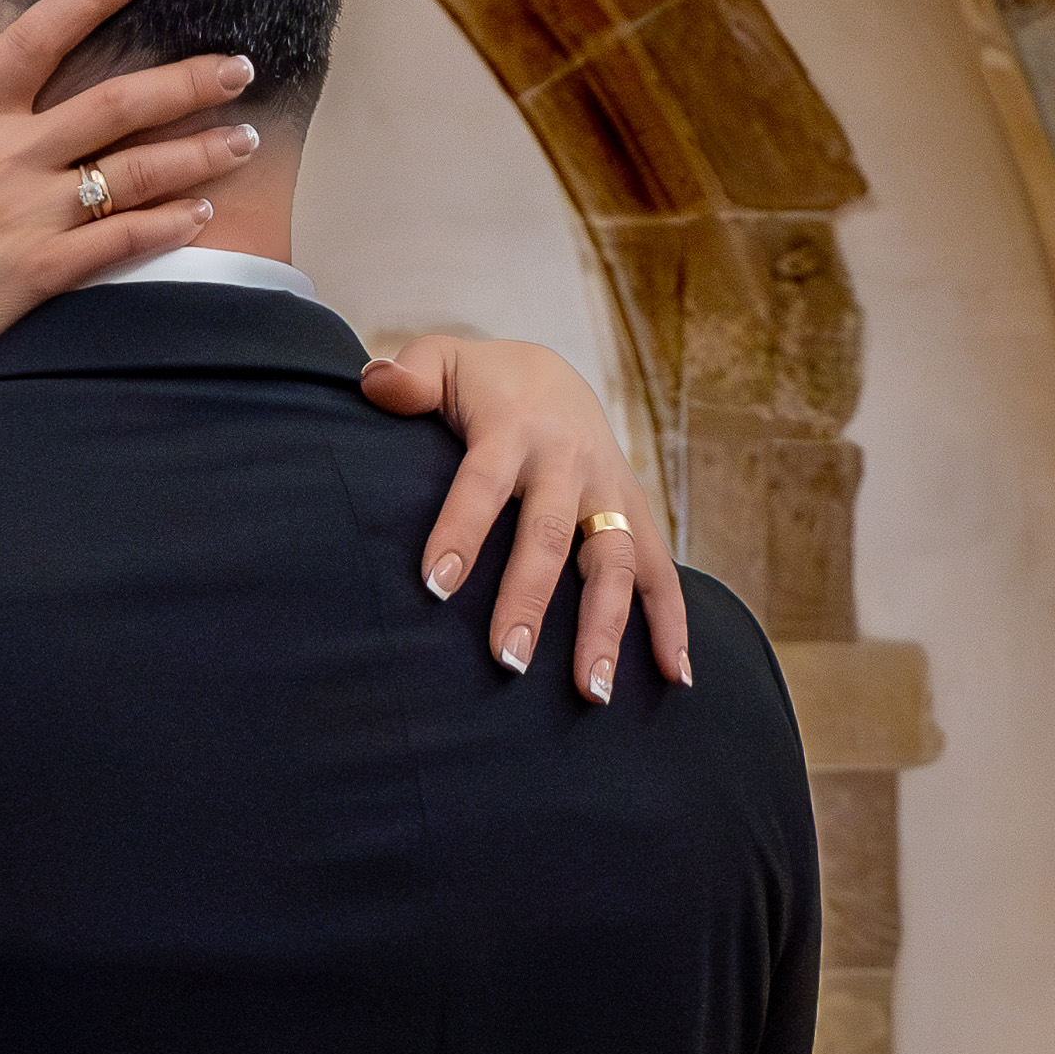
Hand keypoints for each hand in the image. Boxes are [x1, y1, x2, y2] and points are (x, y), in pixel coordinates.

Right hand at [0, 0, 261, 436]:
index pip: (39, 35)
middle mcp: (6, 157)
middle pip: (114, 103)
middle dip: (186, 81)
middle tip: (241, 66)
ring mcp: (27, 216)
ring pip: (132, 173)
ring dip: (198, 154)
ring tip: (247, 140)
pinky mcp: (39, 272)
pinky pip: (120, 241)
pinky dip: (167, 227)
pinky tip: (205, 213)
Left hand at [358, 336, 689, 700]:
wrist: (554, 378)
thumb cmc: (484, 384)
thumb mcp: (443, 362)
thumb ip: (409, 375)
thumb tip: (376, 382)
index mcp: (515, 428)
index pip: (482, 483)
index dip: (461, 530)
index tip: (435, 585)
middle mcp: (569, 464)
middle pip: (551, 536)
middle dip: (530, 599)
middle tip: (507, 660)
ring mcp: (609, 492)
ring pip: (616, 562)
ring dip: (607, 627)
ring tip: (590, 691)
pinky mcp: (635, 516)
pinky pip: (662, 572)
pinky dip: (673, 623)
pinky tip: (678, 678)